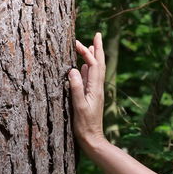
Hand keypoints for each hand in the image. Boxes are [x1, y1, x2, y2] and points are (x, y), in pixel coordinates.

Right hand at [69, 33, 106, 148]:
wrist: (92, 138)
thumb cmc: (85, 125)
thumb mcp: (79, 106)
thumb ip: (76, 87)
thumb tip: (74, 68)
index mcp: (95, 88)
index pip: (93, 65)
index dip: (87, 52)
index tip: (77, 42)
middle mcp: (97, 88)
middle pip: (99, 64)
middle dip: (98, 49)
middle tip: (97, 35)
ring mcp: (95, 92)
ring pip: (95, 70)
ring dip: (94, 57)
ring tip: (91, 46)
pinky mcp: (91, 97)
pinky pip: (90, 79)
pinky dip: (88, 69)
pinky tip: (84, 67)